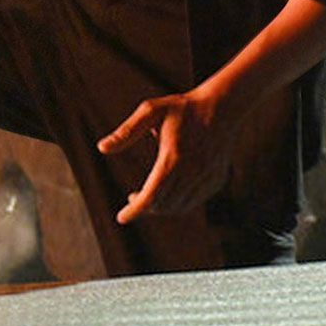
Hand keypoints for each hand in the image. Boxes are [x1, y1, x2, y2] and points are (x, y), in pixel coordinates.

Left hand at [97, 88, 235, 223]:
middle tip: (133, 198)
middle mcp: (192, 172)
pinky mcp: (216, 181)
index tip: (122, 217)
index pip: (151, 195)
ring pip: (179, 206)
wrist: (224, 108)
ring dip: (161, 206)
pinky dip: (179, 202)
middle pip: (163, 204)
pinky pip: (193, 201)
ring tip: (149, 195)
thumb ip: (126, 132)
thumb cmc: (184, 108)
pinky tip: (171, 191)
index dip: (135, 210)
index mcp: (174, 157)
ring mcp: (206, 178)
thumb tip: (101, 147)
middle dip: (145, 207)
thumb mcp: (151, 111)